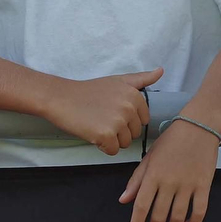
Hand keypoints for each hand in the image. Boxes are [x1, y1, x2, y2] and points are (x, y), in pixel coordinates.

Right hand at [40, 68, 160, 154]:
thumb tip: (161, 71)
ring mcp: (118, 121)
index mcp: (135, 95)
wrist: (60, 97)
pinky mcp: (105, 134)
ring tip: (95, 124)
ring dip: (110, 139)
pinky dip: (102, 146)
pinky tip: (91, 133)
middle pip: (134, 133)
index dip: (126, 120)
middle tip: (100, 118)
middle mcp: (129, 108)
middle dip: (119, 131)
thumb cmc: (87, 91)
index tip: (110, 112)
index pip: (142, 121)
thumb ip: (141, 79)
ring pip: (124, 143)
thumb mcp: (117, 81)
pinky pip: (112, 151)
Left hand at [120, 117, 219, 221]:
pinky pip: (200, 210)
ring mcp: (188, 185)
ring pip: (179, 216)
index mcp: (152, 176)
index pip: (141, 205)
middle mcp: (169, 182)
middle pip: (159, 214)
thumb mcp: (148, 159)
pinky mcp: (204, 185)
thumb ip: (136, 181)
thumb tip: (124, 200)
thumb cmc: (170, 142)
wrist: (197, 128)